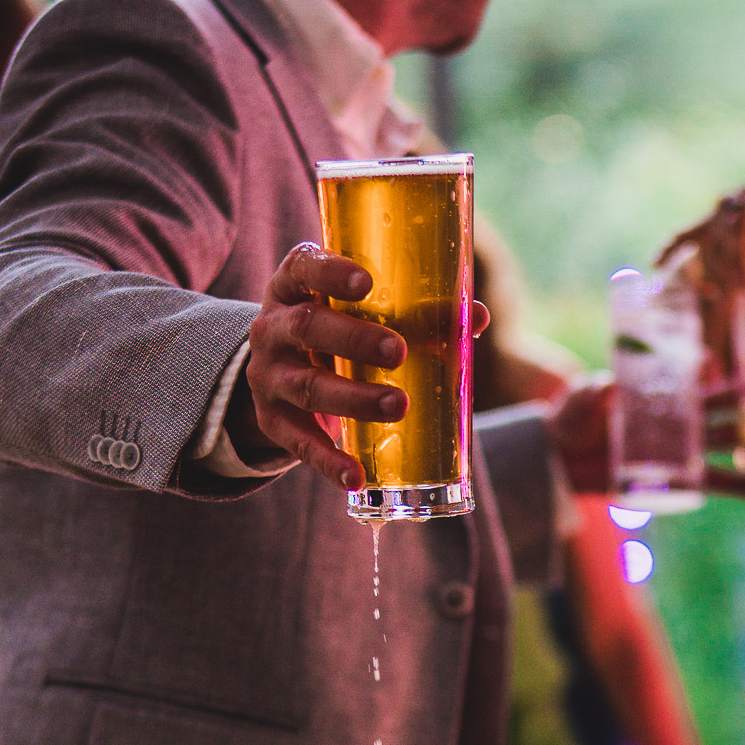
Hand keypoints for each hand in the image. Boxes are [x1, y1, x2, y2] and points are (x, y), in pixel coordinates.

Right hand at [229, 243, 490, 490]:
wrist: (280, 376)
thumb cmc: (336, 331)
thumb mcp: (358, 313)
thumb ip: (415, 311)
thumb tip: (476, 317)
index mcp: (293, 287)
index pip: (302, 268)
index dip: (330, 273)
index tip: (366, 282)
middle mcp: (273, 328)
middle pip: (307, 327)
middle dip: (354, 340)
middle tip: (399, 352)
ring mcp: (268, 376)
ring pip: (308, 387)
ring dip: (354, 399)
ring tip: (398, 406)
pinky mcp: (272, 420)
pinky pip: (299, 443)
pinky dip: (328, 462)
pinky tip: (356, 475)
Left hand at [544, 376, 744, 501]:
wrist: (558, 458)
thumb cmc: (570, 419)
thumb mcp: (577, 402)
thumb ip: (590, 393)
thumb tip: (606, 385)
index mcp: (660, 389)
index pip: (697, 373)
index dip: (722, 367)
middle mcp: (679, 416)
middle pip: (727, 406)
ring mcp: (680, 447)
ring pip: (726, 447)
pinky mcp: (675, 477)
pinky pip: (710, 483)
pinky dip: (739, 485)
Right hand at [656, 183, 744, 306]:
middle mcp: (742, 199)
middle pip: (738, 227)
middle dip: (738, 260)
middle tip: (744, 290)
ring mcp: (719, 214)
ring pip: (714, 239)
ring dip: (715, 269)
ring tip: (716, 297)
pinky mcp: (703, 228)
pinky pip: (683, 236)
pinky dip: (671, 249)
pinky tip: (658, 265)